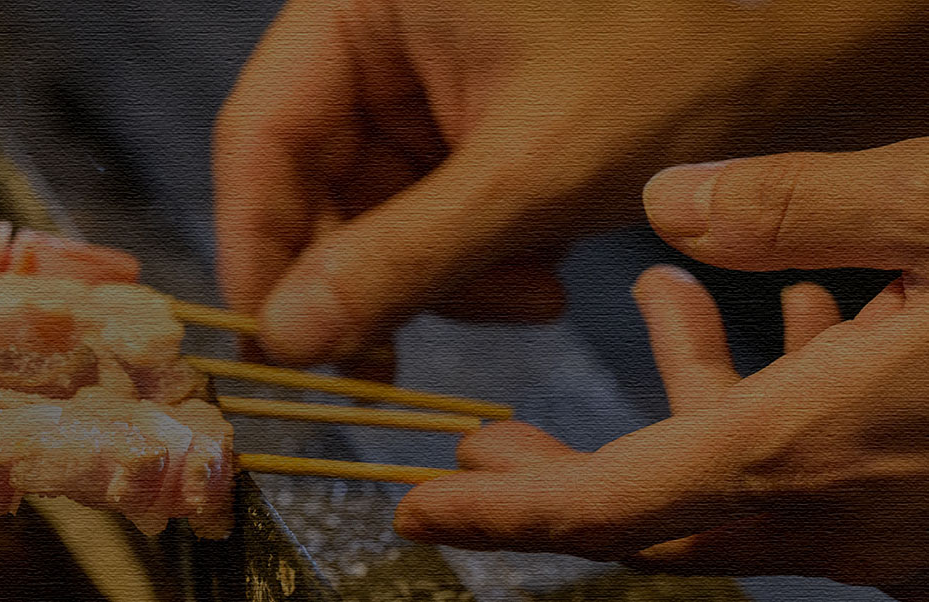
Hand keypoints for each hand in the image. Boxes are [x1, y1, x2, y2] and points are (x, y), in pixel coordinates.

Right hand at [214, 0, 928, 364]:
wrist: (779, 64)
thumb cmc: (669, 66)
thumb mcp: (527, 176)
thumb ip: (399, 260)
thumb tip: (288, 337)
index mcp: (363, 7)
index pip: (260, 134)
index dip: (257, 245)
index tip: (272, 340)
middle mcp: (374, 43)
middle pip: (308, 186)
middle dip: (366, 278)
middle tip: (394, 355)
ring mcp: (412, 92)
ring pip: (365, 221)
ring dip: (431, 284)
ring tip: (523, 296)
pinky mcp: (451, 136)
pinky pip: (417, 226)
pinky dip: (465, 269)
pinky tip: (533, 276)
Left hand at [393, 136, 928, 597]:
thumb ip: (801, 209)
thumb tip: (671, 204)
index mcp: (804, 451)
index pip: (605, 507)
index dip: (499, 512)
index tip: (420, 509)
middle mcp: (833, 511)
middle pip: (649, 514)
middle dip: (557, 473)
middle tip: (486, 438)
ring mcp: (885, 522)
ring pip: (736, 483)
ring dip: (688, 398)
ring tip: (661, 297)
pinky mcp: (925, 502)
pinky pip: (816, 471)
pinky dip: (779, 399)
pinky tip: (798, 314)